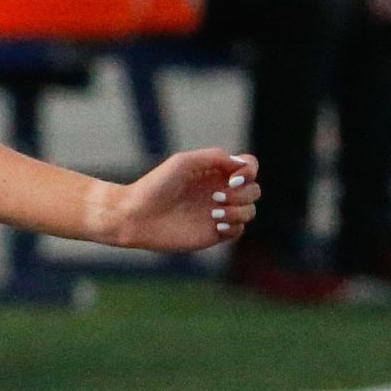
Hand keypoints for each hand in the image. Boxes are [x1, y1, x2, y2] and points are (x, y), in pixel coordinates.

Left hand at [106, 148, 258, 254]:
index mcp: (215, 171)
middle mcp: (220, 190)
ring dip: (239, 210)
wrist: (136, 215)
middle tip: (216, 197)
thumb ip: (215, 157)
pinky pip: (239, 231)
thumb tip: (242, 164)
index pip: (249, 166)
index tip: (233, 178)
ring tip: (213, 212)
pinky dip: (234, 226)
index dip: (249, 171)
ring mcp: (219, 213)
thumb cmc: (156, 185)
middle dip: (243, 194)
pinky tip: (215, 224)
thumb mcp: (184, 162)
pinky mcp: (214, 233)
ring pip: (250, 211)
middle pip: (254, 190)